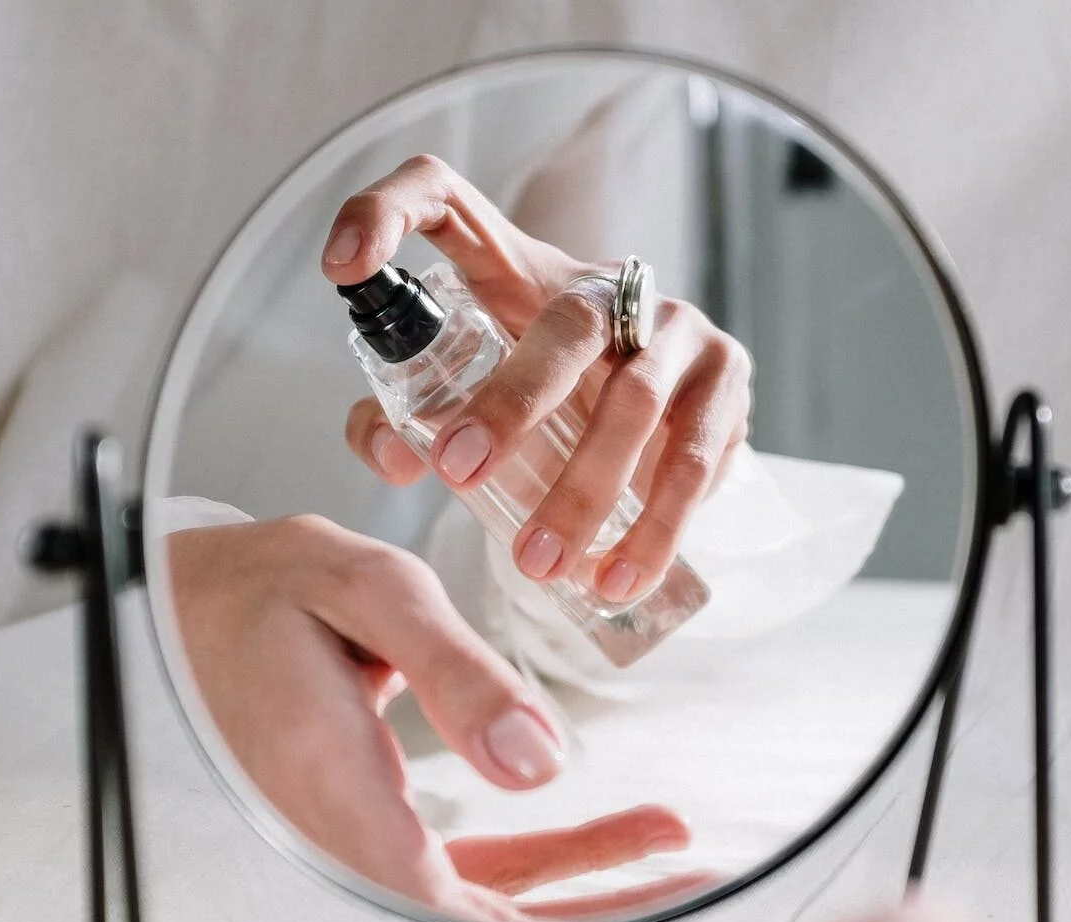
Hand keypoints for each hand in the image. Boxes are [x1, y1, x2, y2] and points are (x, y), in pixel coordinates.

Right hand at [167, 516, 711, 921]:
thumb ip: (454, 675)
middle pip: (481, 917)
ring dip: (588, 875)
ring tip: (674, 841)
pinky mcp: (383, 817)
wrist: (196, 602)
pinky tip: (618, 825)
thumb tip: (540, 762)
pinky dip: (552, 848)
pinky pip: (475, 857)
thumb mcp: (370, 593)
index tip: (643, 914)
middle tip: (691, 882)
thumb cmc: (272, 587)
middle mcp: (347, 831)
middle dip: (592, 912)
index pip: (445, 905)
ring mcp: (365, 833)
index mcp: (336, 785)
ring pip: (490, 891)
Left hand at [324, 154, 751, 603]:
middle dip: (513, 400)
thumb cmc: (551, 384)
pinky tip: (620, 575)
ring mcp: (679, 326)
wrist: (666, 391)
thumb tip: (397, 460)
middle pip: (567, 325)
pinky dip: (658, 524)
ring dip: (591, 493)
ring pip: (641, 404)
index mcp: (520, 267)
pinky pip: (695, 454)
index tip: (341, 269)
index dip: (387, 212)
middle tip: (460, 476)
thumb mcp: (479, 386)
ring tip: (542, 568)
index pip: (445, 197)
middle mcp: (607, 283)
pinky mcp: (729, 376)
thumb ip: (409, 416)